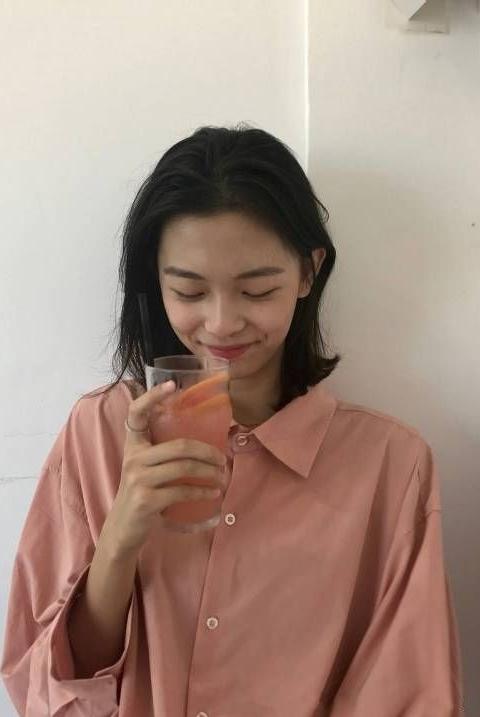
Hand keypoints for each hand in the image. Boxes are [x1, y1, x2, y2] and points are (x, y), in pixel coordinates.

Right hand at [103, 381, 226, 557]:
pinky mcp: (146, 500)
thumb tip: (207, 442)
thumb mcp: (147, 468)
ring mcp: (138, 479)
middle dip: (208, 452)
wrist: (123, 529)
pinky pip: (182, 491)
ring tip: (222, 477)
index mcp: (134, 445)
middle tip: (224, 460)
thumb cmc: (143, 493)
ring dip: (210, 473)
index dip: (153, 396)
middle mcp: (133, 458)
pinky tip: (213, 494)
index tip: (173, 384)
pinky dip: (203, 492)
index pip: (136, 413)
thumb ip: (164, 452)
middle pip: (180, 445)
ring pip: (184, 468)